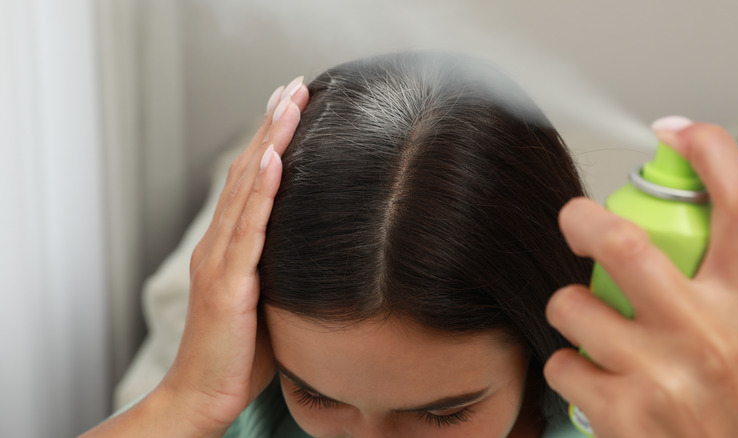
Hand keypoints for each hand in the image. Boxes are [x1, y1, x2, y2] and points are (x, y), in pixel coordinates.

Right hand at [158, 76, 308, 432]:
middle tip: (292, 87)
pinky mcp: (228, 283)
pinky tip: (274, 160)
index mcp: (228, 248)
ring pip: (247, 190)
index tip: (289, 107)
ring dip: (269, 143)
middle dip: (271, 127)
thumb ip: (280, 269)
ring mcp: (220, 261)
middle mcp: (219, 245)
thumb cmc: (239, 353)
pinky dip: (261, 191)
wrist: (203, 394)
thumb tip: (317, 252)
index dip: (269, 142)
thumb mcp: (266, 300)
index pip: (251, 183)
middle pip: (247, 173)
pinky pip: (248, 230)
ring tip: (288, 104)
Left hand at [544, 119, 737, 436]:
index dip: (708, 152)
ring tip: (587, 326)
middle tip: (574, 220)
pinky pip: (562, 362)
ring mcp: (663, 374)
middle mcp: (710, 333)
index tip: (674, 132)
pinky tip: (593, 380)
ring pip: (573, 304)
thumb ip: (734, 289)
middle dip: (583, 219)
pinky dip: (566, 365)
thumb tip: (690, 232)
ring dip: (568, 308)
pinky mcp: (623, 413)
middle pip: (626, 242)